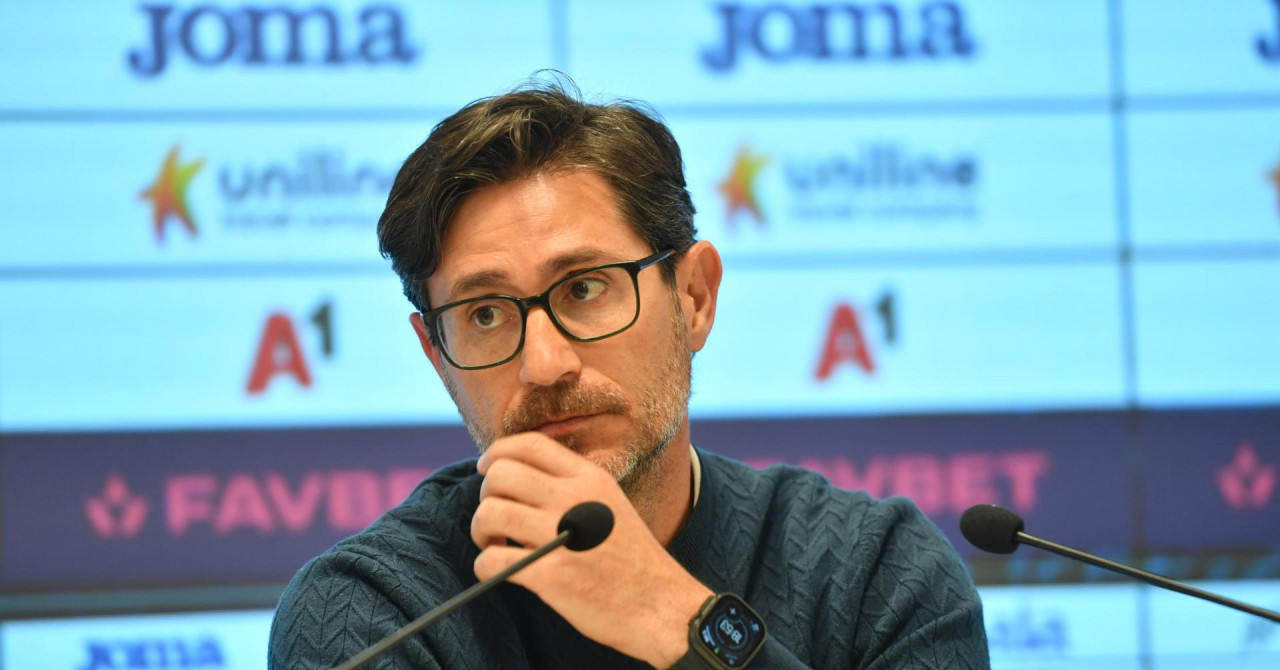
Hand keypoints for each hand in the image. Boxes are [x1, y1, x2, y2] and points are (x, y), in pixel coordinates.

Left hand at [473, 433, 711, 667]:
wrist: (659, 605)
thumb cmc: (632, 558)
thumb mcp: (611, 503)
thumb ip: (572, 486)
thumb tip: (520, 477)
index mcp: (589, 478)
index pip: (529, 443)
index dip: (497, 452)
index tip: (486, 469)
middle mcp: (574, 500)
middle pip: (500, 474)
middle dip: (486, 494)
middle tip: (495, 516)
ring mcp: (560, 536)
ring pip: (490, 513)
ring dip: (481, 529)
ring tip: (495, 542)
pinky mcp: (550, 575)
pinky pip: (492, 560)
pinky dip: (485, 565)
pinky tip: (499, 569)